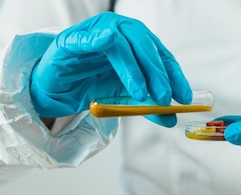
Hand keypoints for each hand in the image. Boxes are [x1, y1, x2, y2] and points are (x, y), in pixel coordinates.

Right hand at [30, 12, 191, 125]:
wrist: (57, 89)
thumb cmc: (92, 85)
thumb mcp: (125, 98)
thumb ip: (147, 107)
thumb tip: (172, 118)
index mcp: (136, 42)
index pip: (161, 55)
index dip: (175, 76)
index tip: (183, 97)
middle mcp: (119, 31)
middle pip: (145, 45)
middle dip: (158, 74)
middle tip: (164, 97)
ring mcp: (95, 32)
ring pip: (121, 43)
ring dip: (133, 69)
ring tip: (140, 93)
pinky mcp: (72, 40)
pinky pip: (87, 37)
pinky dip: (97, 39)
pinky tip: (106, 43)